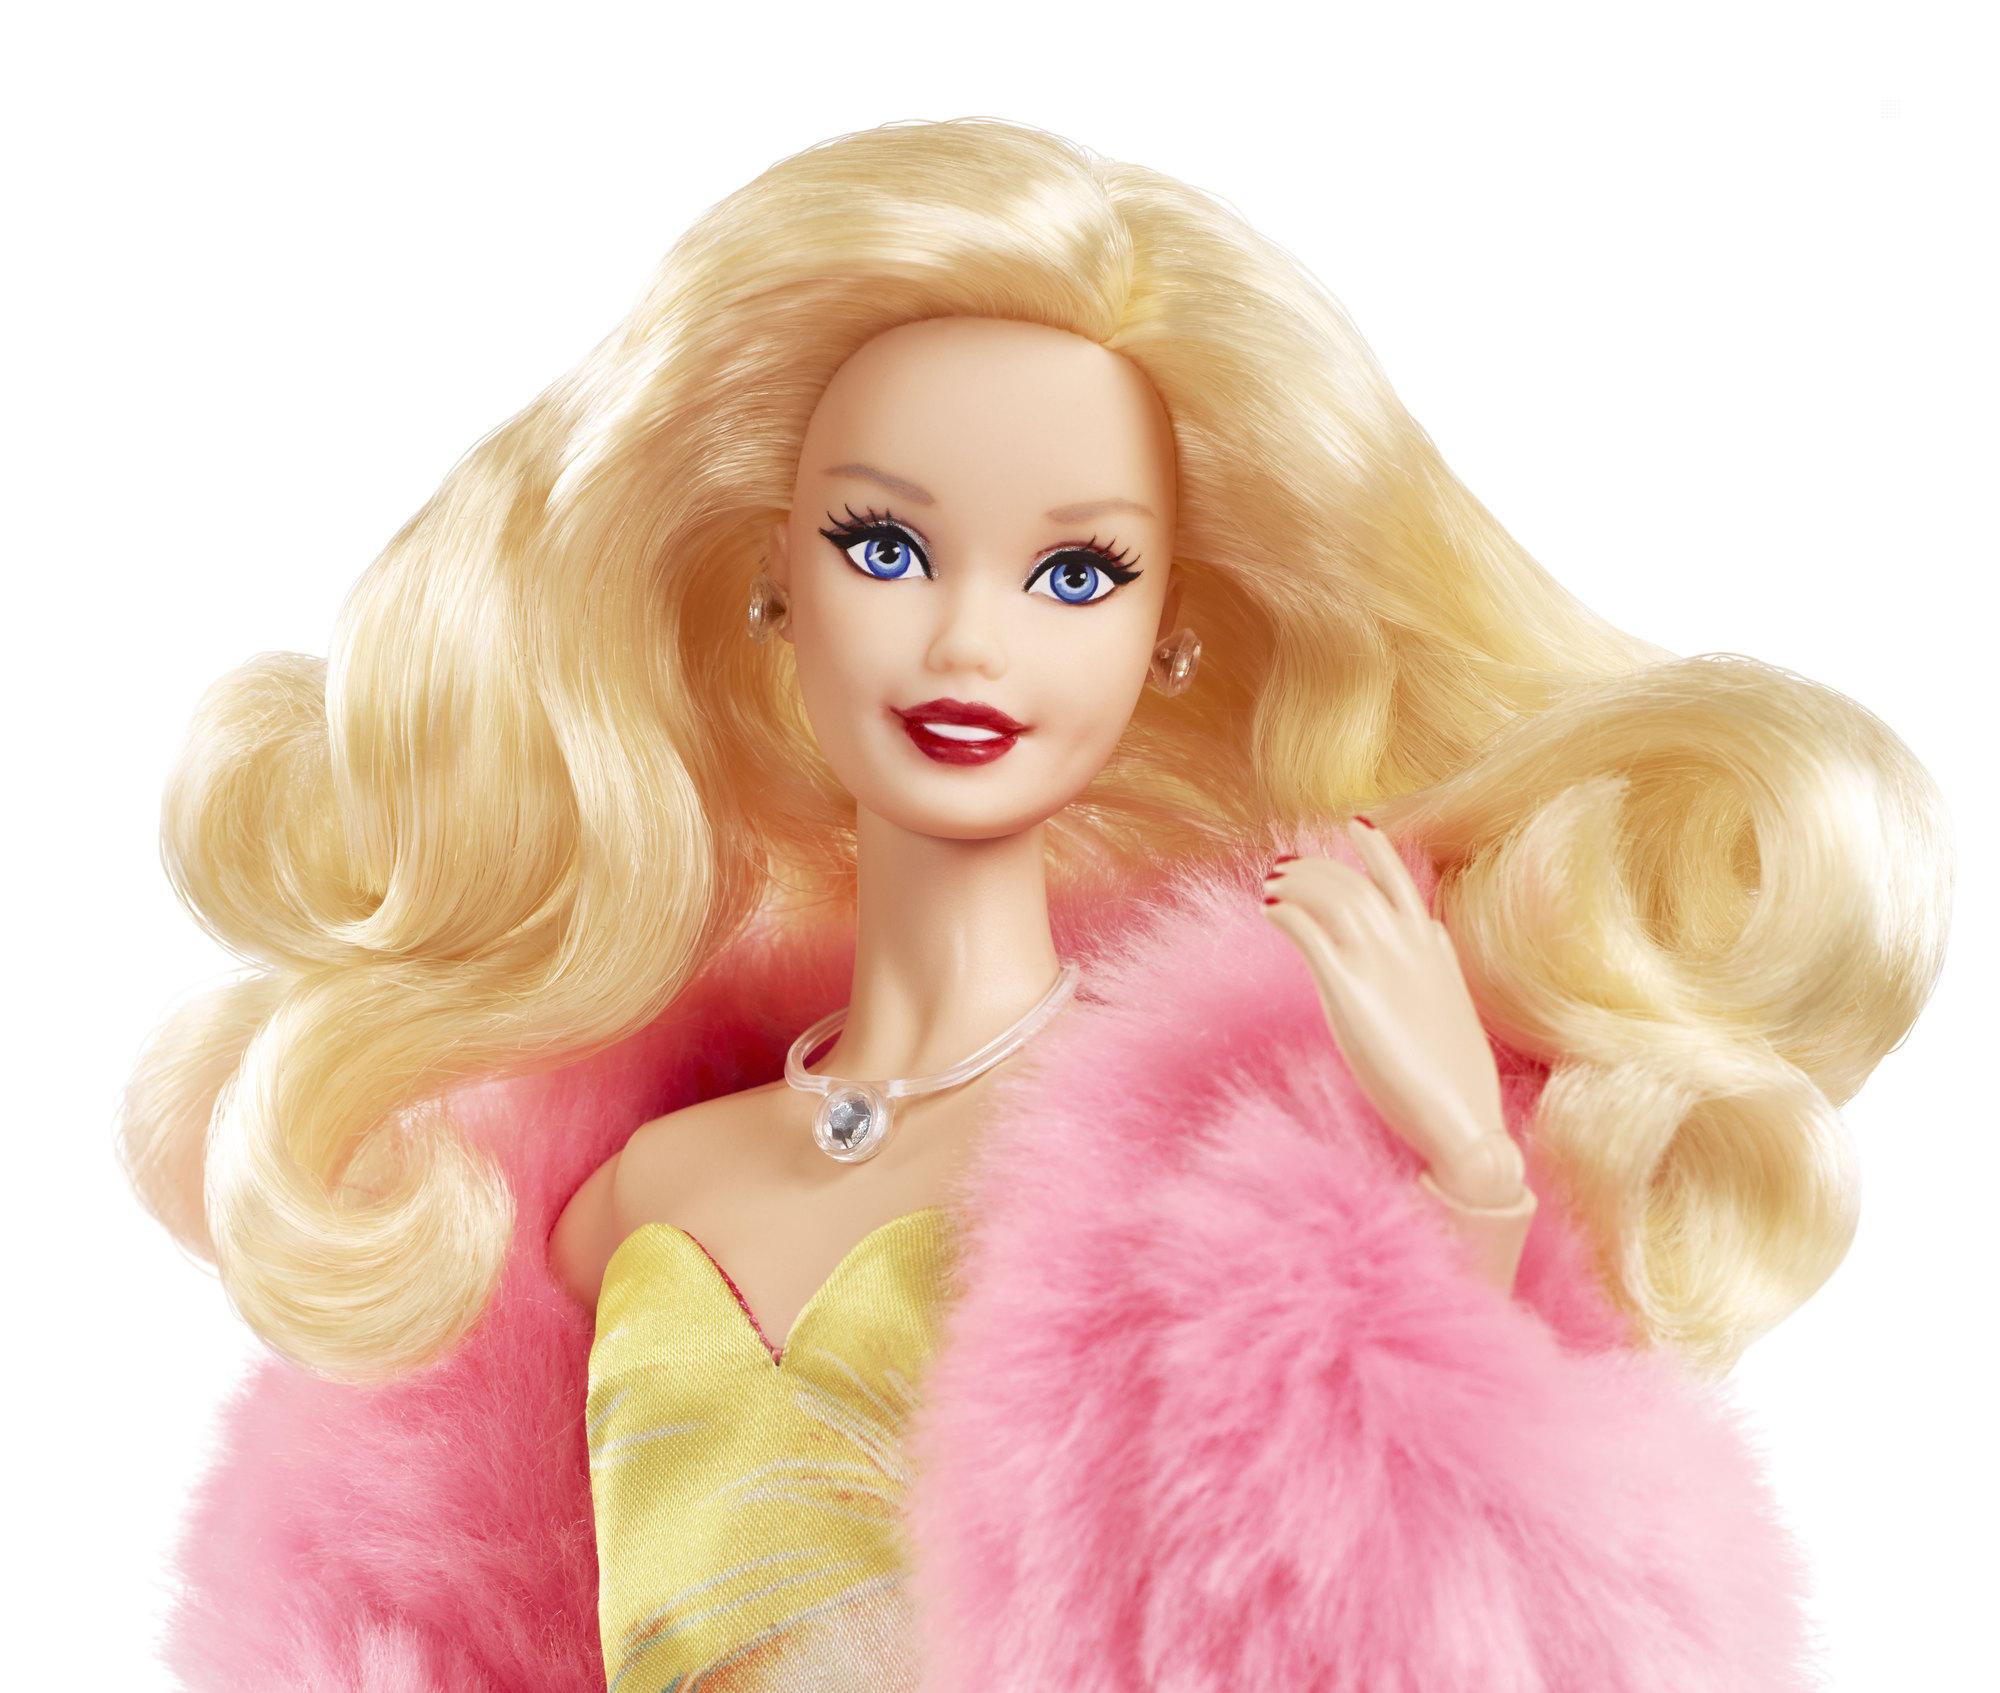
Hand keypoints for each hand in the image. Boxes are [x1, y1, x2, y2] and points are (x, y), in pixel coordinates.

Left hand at [1261, 818, 1528, 1209]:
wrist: (1462, 1121)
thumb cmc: (1459, 1080)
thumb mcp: (1453, 1006)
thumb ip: (1437, 966)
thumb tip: (1432, 936)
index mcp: (1434, 951)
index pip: (1402, 883)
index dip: (1377, 851)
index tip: (1357, 825)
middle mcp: (1409, 947)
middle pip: (1355, 884)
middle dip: (1319, 868)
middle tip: (1287, 864)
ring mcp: (1380, 966)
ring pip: (1331, 897)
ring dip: (1298, 883)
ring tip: (1272, 882)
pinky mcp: (1349, 993)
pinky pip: (1308, 933)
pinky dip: (1286, 913)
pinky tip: (1269, 910)